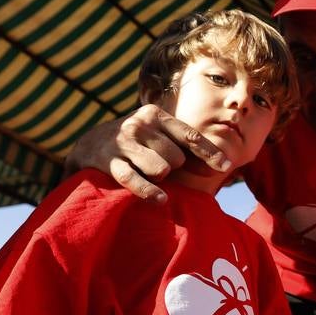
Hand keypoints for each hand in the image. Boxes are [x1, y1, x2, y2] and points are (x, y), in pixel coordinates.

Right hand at [65, 105, 230, 203]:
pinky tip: (161, 200)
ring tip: (148, 172)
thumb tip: (223, 166)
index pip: (190, 136)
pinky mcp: (108, 162)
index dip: (210, 153)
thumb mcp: (160, 138)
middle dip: (174, 168)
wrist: (89, 145)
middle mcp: (139, 124)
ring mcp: (123, 143)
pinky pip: (134, 180)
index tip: (226, 167)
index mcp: (155, 115)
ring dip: (159, 177)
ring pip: (161, 169)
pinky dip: (149, 191)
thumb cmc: (137, 144)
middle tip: (159, 166)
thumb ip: (188, 150)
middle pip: (176, 158)